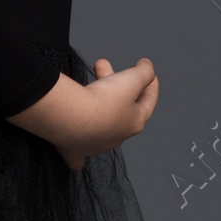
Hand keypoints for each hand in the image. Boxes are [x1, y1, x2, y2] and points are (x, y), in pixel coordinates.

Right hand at [9, 56, 159, 171]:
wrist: (71, 119)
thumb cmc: (103, 100)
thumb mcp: (131, 79)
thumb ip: (144, 72)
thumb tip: (148, 68)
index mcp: (135, 122)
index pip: (148, 101)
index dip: (150, 83)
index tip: (146, 70)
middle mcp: (117, 137)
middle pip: (121, 108)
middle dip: (115, 84)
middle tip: (103, 65)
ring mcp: (96, 146)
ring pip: (102, 125)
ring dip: (98, 103)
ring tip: (86, 83)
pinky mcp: (75, 151)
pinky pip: (79, 155)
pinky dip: (80, 153)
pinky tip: (80, 154)